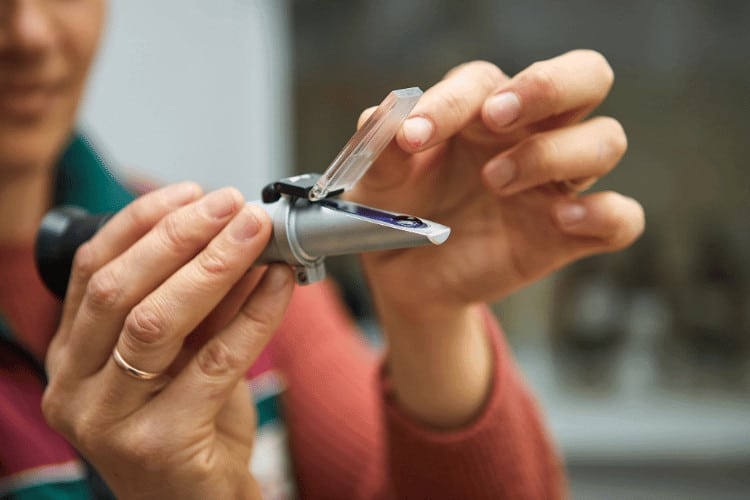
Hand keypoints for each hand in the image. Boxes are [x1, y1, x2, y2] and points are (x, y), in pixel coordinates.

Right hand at [42, 183, 293, 498]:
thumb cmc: (189, 426)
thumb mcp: (181, 355)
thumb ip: (198, 300)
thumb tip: (232, 234)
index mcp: (71, 357)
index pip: (91, 270)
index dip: (142, 223)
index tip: (192, 193)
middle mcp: (74, 388)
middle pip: (120, 289)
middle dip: (181, 236)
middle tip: (232, 205)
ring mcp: (109, 421)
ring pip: (158, 322)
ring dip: (215, 265)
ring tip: (257, 232)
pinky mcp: (159, 445)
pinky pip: (216, 361)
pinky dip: (254, 314)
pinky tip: (280, 283)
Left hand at [349, 50, 643, 426]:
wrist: (408, 276)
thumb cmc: (398, 213)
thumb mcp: (378, 182)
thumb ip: (381, 147)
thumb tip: (379, 117)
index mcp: (483, 110)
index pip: (487, 81)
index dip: (451, 102)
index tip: (412, 137)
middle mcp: (531, 134)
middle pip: (586, 76)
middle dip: (549, 85)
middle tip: (495, 118)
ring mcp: (555, 183)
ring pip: (606, 140)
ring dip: (555, 153)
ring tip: (495, 181)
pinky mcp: (569, 233)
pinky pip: (621, 218)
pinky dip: (604, 214)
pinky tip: (561, 219)